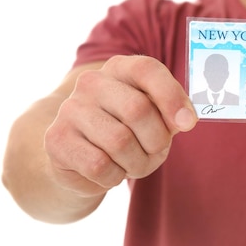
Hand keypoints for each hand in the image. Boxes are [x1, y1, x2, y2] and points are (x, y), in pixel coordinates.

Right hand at [44, 55, 197, 197]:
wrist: (81, 159)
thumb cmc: (130, 133)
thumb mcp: (157, 119)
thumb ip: (174, 113)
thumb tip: (186, 120)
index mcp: (120, 68)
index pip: (147, 70)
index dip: (172, 97)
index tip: (188, 124)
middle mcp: (92, 83)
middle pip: (138, 109)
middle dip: (156, 140)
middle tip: (155, 151)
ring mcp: (70, 109)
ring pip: (119, 141)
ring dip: (137, 163)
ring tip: (133, 164)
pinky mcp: (57, 140)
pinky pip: (99, 166)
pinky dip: (114, 177)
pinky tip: (110, 171)